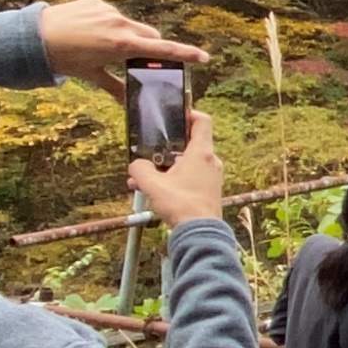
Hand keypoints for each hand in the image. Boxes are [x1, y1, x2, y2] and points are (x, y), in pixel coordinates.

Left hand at [40, 0, 207, 99]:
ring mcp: (107, 10)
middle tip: (139, 60)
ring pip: (129, 25)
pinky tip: (88, 33)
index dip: (185, 54)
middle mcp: (119, 23)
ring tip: (100, 47)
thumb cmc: (63, 58)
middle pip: (149, 35)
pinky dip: (107, 24)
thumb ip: (115, 86)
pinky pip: (111, 14)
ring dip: (126, 36)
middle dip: (150, 47)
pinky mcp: (96, 2)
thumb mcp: (91, 75)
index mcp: (122, 44)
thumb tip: (127, 101)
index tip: (203, 57)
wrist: (32, 37)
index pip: (162, 49)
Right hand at [127, 109, 225, 225]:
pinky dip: (173, 180)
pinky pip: (189, 179)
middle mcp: (210, 162)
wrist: (200, 234)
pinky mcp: (208, 191)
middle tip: (150, 154)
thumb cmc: (182, 206)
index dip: (189, 113)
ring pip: (186, 164)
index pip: (202, 121)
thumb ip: (140, 170)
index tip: (176, 115)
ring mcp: (211, 177)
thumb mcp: (152, 184)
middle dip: (166, 149)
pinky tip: (153, 192)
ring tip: (144, 179)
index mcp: (201, 153)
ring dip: (165, 168)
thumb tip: (136, 166)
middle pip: (189, 144)